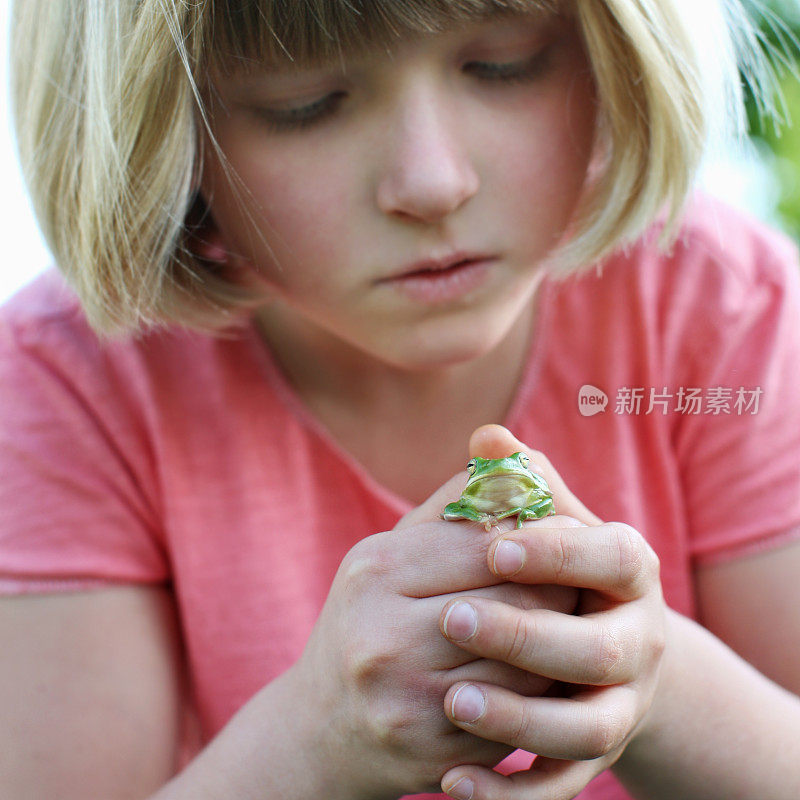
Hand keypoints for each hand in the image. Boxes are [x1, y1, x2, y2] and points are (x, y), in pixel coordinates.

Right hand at [289, 463, 577, 798]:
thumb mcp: (386, 557)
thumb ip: (448, 506)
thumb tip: (507, 454)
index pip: (488, 543)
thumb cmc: (364, 623)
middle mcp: (382, 635)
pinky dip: (540, 696)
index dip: (540, 537)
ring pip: (525, 664)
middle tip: (584, 583)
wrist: (320, 728)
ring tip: (573, 627)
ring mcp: (406, 700)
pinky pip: (517, 718)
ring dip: (559, 645)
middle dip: (561, 590)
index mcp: (375, 571)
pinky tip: (546, 679)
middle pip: (514, 602)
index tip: (571, 533)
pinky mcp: (432, 753)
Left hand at [439, 425, 665, 799]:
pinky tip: (450, 786)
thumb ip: (519, 484)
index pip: (610, 558)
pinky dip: (510, 796)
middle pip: (596, 650)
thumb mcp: (547, 522)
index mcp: (630, 574)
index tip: (494, 548)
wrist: (588, 652)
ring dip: (518, 720)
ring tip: (450, 702)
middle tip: (451, 620)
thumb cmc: (555, 570)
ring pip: (583, 730)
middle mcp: (638, 644)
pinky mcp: (589, 762)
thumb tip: (486, 438)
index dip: (557, 553)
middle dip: (525, 636)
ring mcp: (618, 709)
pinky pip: (558, 789)